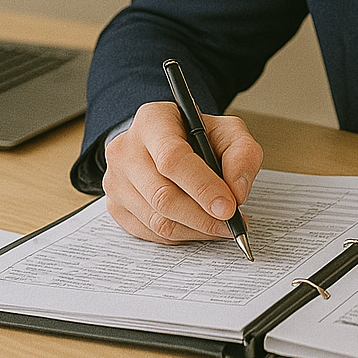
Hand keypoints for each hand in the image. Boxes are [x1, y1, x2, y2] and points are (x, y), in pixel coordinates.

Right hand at [103, 101, 264, 243]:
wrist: (166, 141)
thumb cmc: (196, 134)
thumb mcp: (228, 131)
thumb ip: (242, 154)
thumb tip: (237, 192)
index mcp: (152, 121)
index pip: (173, 158)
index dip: (203, 187)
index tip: (229, 207)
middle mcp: (126, 150)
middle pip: (162, 195)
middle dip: (203, 217)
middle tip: (231, 223)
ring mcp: (116, 180)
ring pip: (157, 220)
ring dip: (196, 230)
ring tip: (221, 226)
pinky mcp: (115, 206)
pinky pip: (151, 233)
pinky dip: (181, 236)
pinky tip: (199, 227)